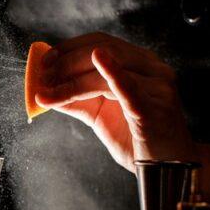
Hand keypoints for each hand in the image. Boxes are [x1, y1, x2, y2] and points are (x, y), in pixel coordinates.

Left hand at [35, 32, 197, 171]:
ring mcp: (157, 86)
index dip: (68, 48)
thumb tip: (43, 90)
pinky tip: (99, 61)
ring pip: (107, 73)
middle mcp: (151, 68)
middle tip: (42, 77)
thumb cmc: (136, 138)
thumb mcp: (99, 115)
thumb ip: (75, 100)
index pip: (99, 42)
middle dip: (66, 63)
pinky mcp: (156, 107)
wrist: (166, 168)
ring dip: (72, 81)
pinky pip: (132, 87)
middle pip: (102, 50)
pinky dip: (114, 74)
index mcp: (138, 64)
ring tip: (49, 92)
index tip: (43, 61)